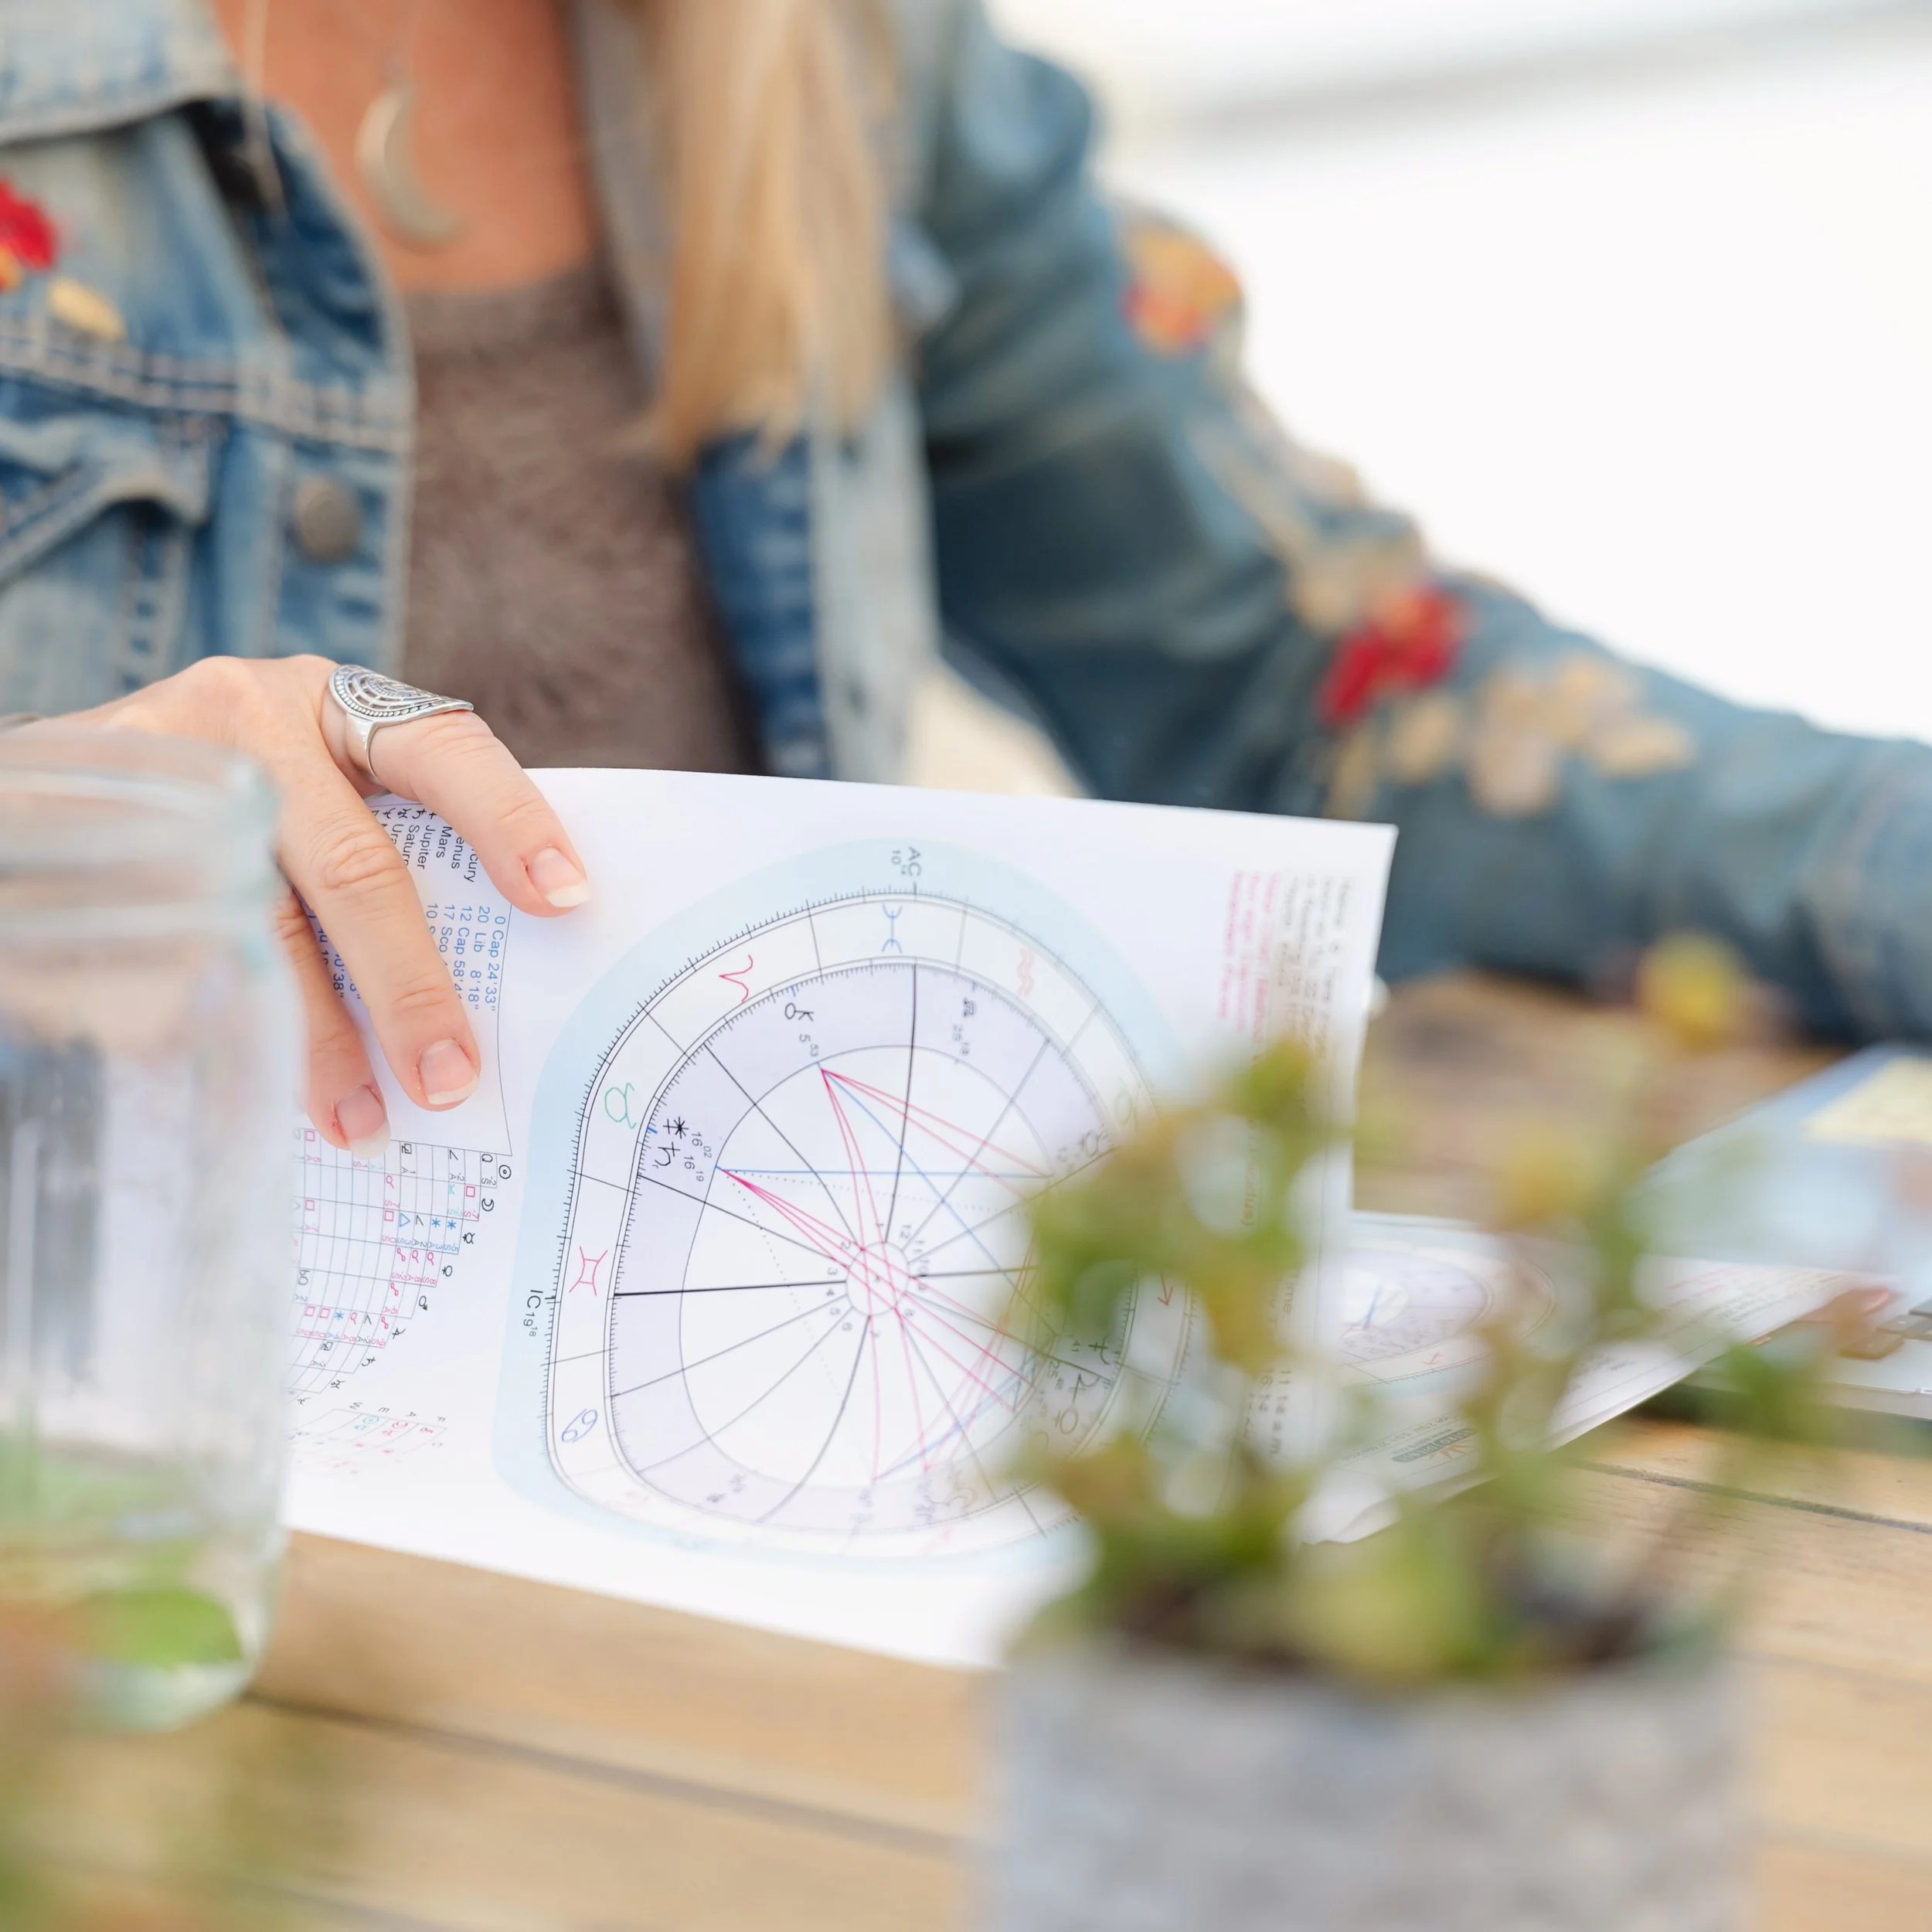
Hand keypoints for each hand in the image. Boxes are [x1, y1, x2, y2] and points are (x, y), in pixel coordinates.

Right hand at [56, 656, 589, 1154]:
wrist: (90, 766)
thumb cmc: (253, 792)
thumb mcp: (329, 786)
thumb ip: (397, 854)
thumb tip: (489, 995)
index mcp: (341, 705)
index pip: (445, 752)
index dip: (511, 822)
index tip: (567, 899)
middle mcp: (253, 716)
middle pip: (353, 866)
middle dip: (409, 985)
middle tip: (449, 1078)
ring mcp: (164, 764)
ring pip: (255, 926)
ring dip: (314, 1038)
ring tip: (357, 1118)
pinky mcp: (79, 820)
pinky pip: (159, 945)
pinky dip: (206, 1022)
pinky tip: (242, 1079)